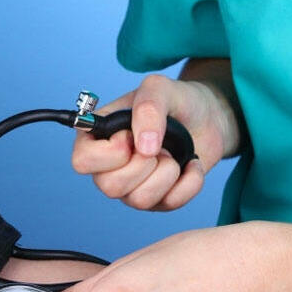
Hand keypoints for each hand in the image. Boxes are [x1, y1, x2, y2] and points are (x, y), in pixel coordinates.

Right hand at [71, 73, 237, 209]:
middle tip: (158, 145)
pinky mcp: (158, 200)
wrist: (208, 118)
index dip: (109, 153)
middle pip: (110, 187)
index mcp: (97, 137)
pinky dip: (189, 181)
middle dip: (143, 164)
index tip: (130, 136)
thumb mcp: (161, 88)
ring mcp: (133, 187)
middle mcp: (109, 167)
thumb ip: (148, 107)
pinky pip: (170, 204)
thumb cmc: (177, 100)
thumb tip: (144, 147)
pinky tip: (190, 164)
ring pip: (140, 200)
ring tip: (172, 153)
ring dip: (166, 172)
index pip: (82, 162)